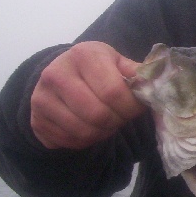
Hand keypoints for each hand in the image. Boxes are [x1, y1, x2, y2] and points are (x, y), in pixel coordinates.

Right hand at [30, 41, 144, 149]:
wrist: (59, 72)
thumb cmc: (97, 68)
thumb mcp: (117, 62)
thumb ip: (137, 73)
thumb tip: (159, 83)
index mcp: (83, 55)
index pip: (114, 92)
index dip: (131, 106)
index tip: (137, 107)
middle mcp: (56, 74)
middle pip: (98, 114)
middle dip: (118, 121)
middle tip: (123, 117)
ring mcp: (41, 98)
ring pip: (83, 131)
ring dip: (104, 133)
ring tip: (109, 122)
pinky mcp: (35, 120)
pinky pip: (68, 141)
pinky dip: (86, 141)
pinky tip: (91, 128)